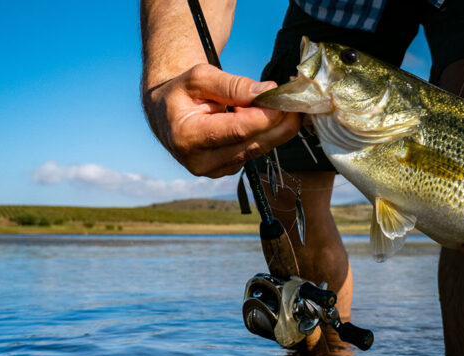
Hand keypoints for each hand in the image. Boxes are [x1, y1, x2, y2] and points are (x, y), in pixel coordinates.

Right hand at [144, 63, 300, 177]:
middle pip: (253, 144)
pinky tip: (264, 117)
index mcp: (187, 136)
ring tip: (281, 104)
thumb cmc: (182, 92)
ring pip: (258, 150)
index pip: (237, 130)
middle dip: (278, 122)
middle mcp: (200, 161)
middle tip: (296, 102)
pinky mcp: (226, 171)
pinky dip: (265, 134)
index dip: (265, 116)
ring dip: (275, 128)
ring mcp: (214, 170)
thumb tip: (267, 91)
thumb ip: (232, 85)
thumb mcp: (200, 77)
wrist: (166, 113)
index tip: (285, 100)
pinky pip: (254, 152)